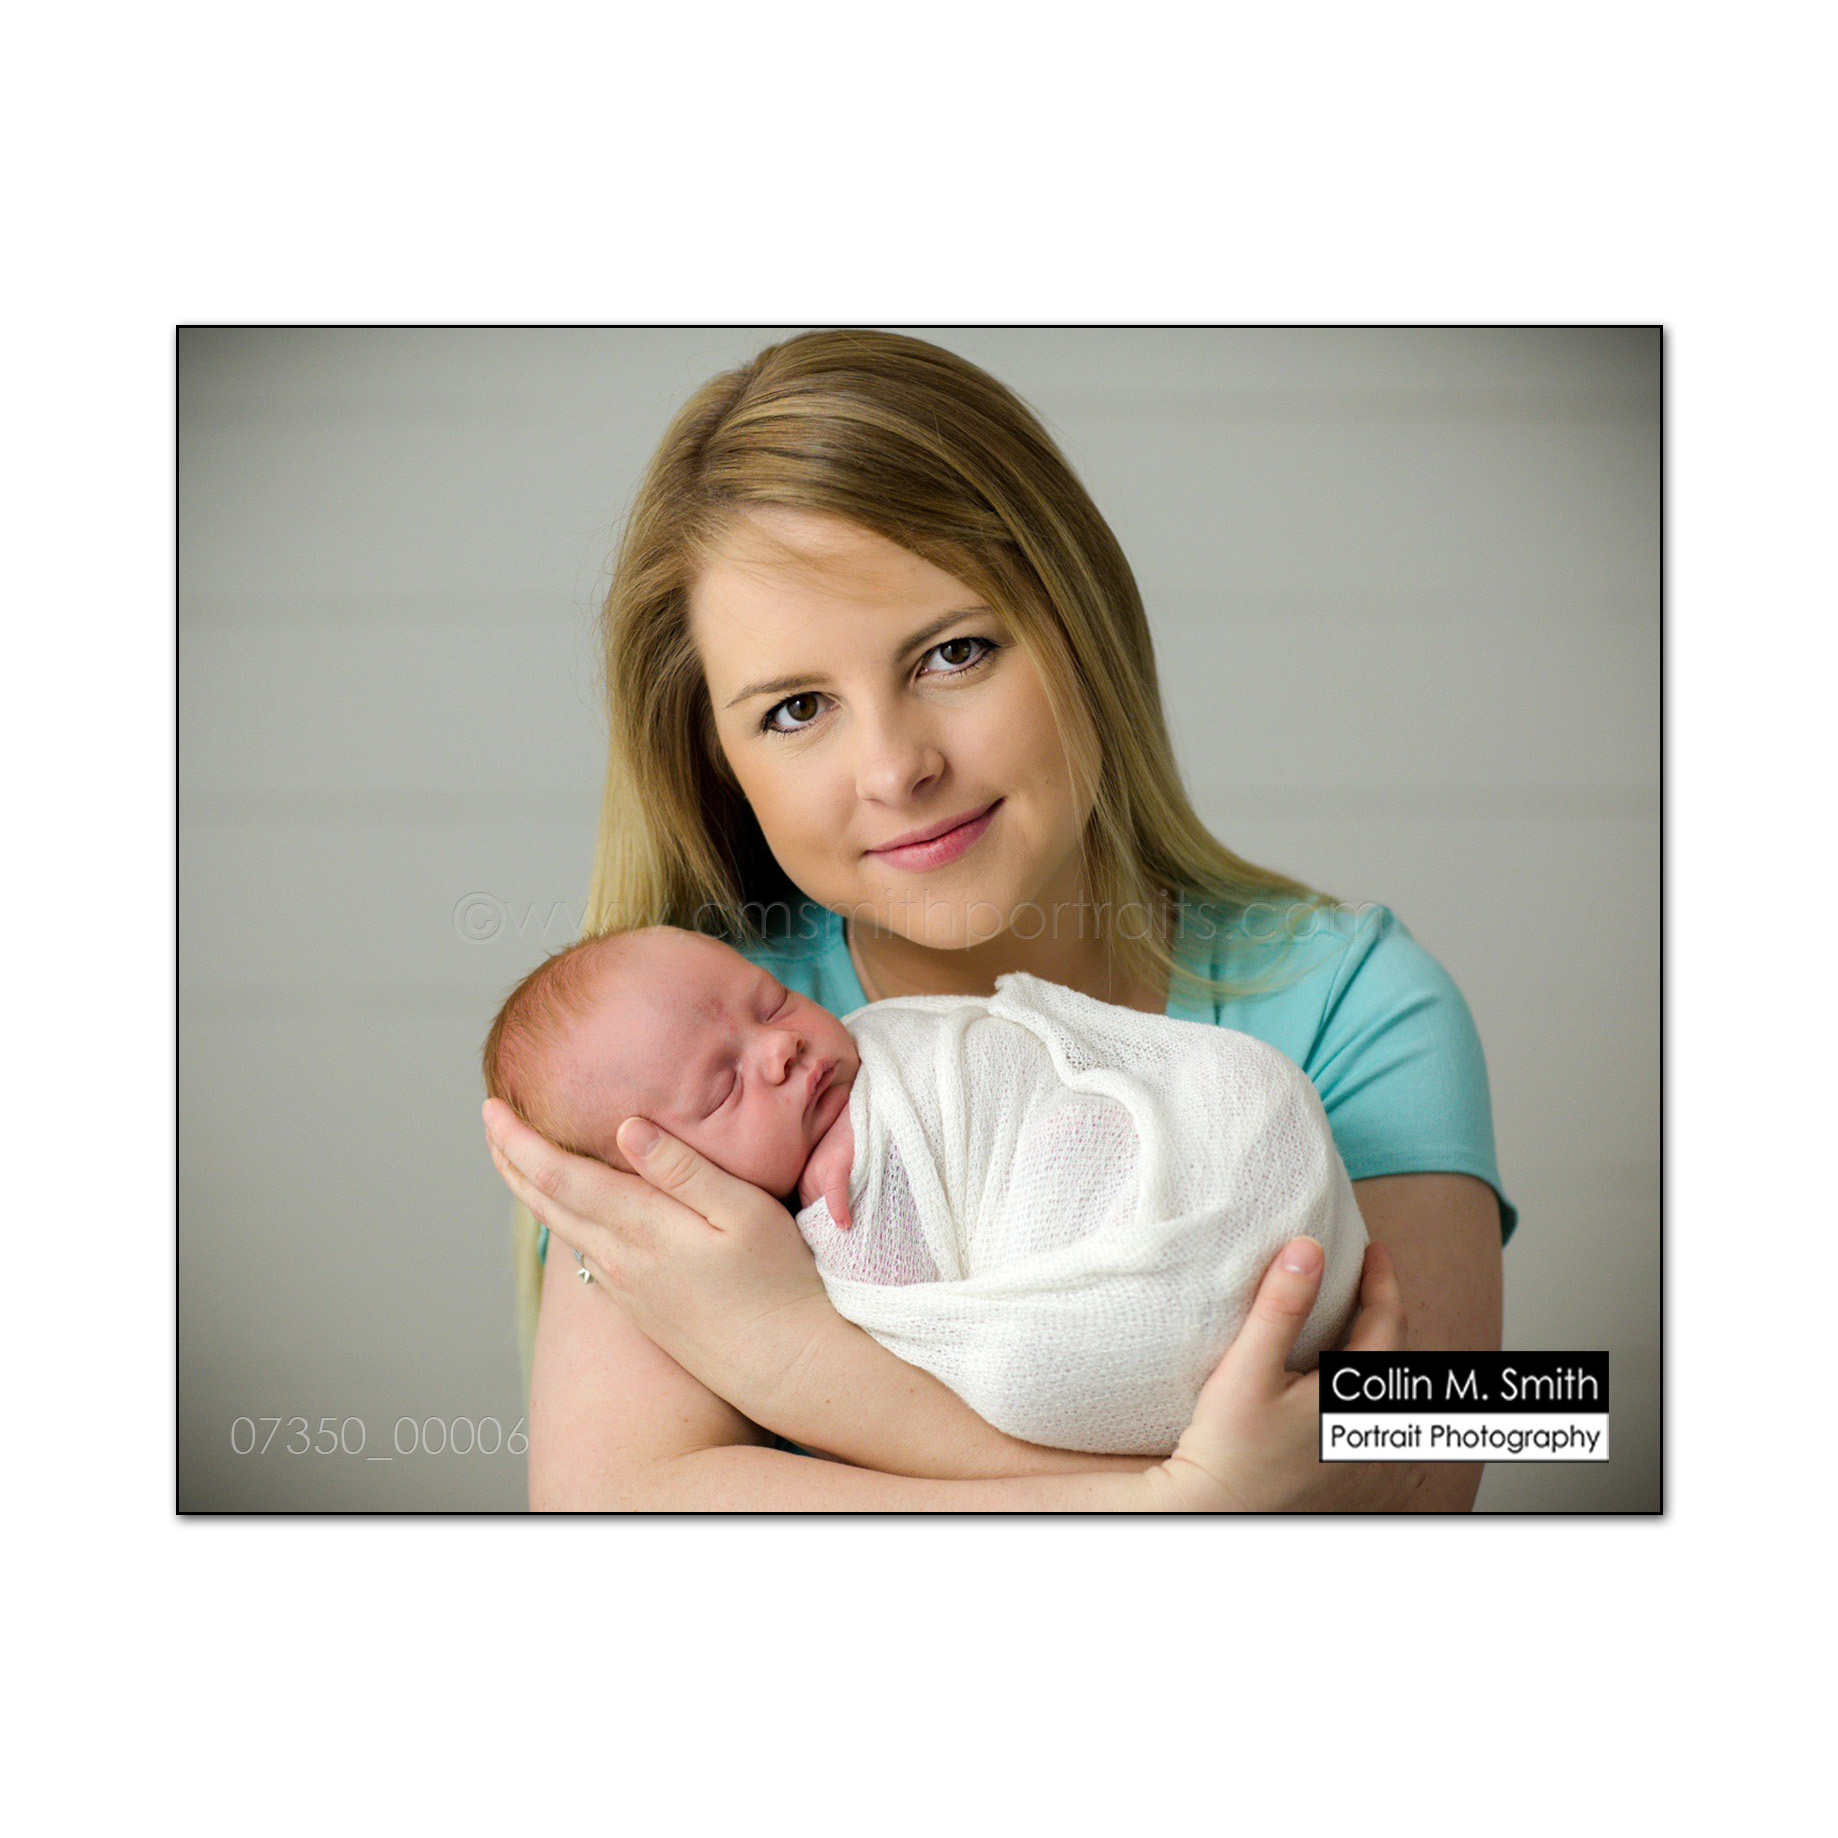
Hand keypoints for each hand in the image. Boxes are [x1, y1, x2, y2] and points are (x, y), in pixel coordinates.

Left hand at [483, 1098, 836, 1416]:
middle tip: (488, 1120)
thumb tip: (626, 1126)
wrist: (788, 1366)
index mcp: (641, 1229)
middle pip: (545, 1205)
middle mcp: (620, 1261)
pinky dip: (562, 1219)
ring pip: (562, 1231)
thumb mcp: (744, 1211)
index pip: (559, 1177)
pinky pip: (584, 1252)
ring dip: (531, 1191)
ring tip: (517, 1158)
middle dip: (510, 1160)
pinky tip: (571, 1211)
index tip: (491, 1107)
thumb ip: (684, 1169)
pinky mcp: (640, 1308)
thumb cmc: (779, 1281)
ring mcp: (627, 1289)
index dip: (519, 1141)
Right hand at [1148, 1240, 1428, 1511]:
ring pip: (1397, 1398)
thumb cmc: (1228, 1450)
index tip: (1373, 1252)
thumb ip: (1280, 1306)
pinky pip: (1391, 1437)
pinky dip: (1385, 1405)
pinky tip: (1361, 1401)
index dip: (1382, 1281)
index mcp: (1357, 1397)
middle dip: (1386, 1315)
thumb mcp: (1247, 1369)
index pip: (1387, 1322)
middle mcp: (1375, 1431)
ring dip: (1387, 1361)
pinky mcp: (1357, 1485)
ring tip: (1364, 1334)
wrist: (1217, 1514)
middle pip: (1398, 1358)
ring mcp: (1371, 1464)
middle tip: (1368, 1282)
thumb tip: (1307, 1249)